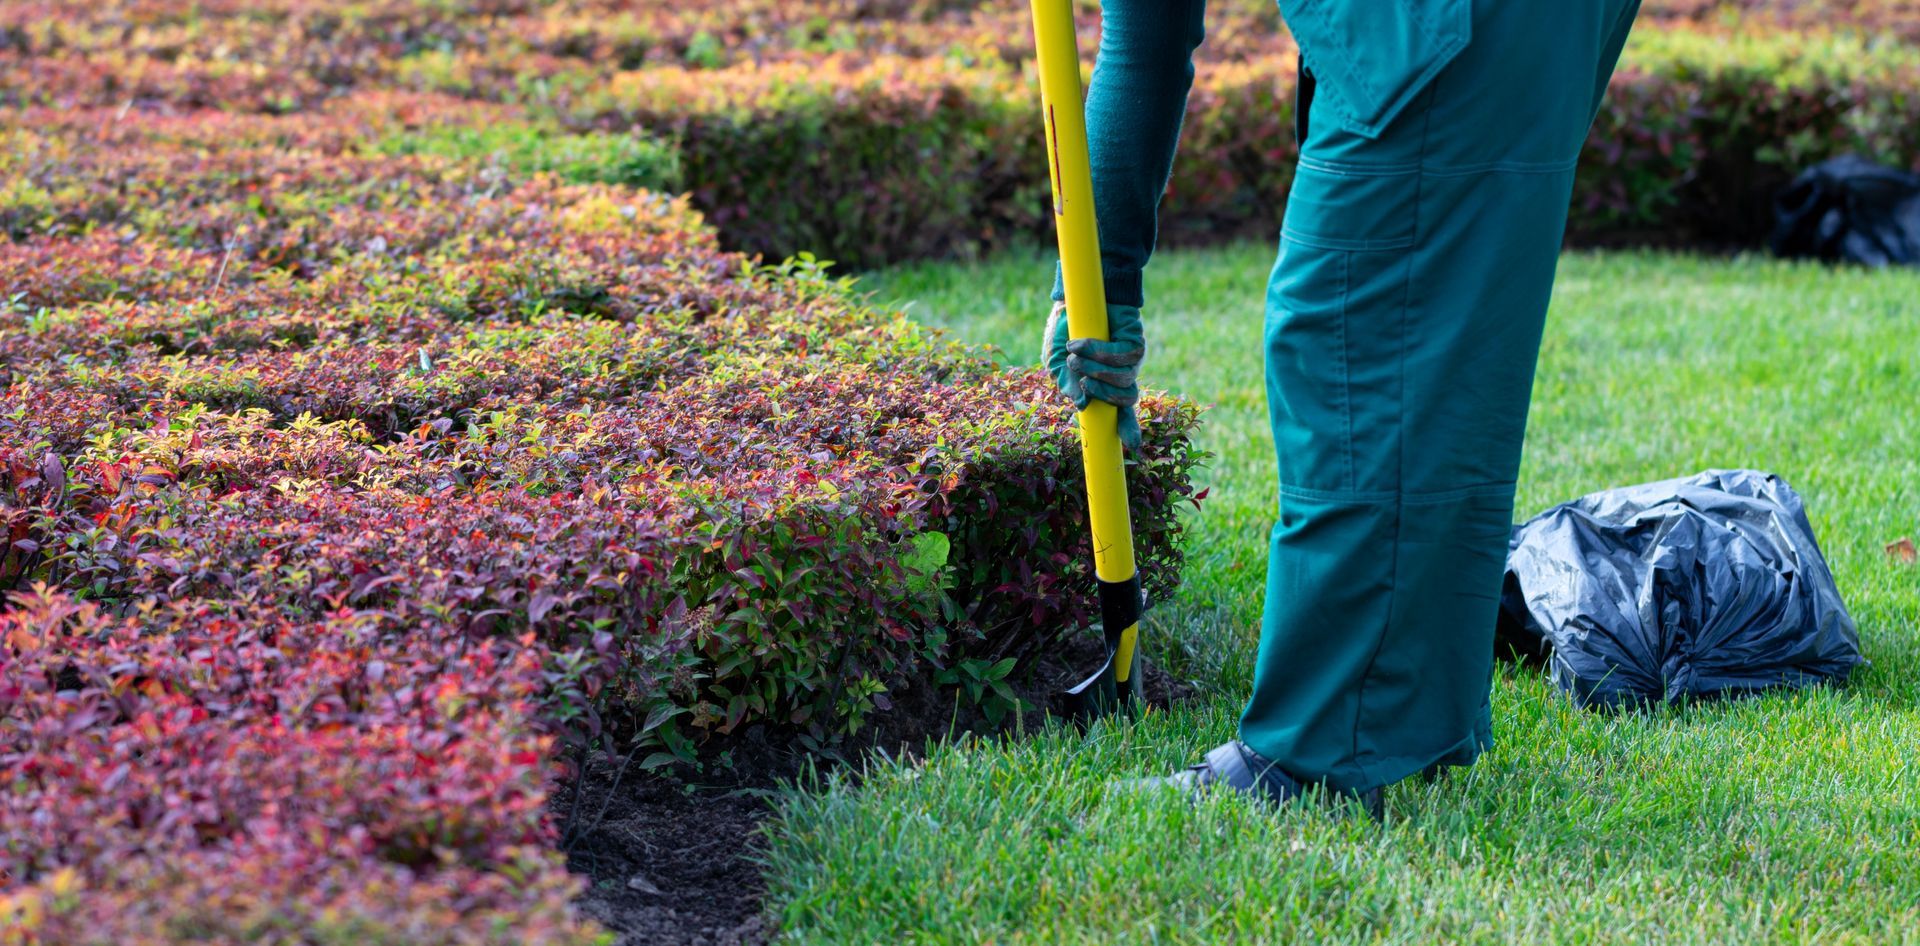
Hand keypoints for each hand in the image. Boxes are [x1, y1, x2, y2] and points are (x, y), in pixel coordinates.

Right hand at [1042, 301, 1145, 449]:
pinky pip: (1122, 355)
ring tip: (1074, 353)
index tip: (1133, 446)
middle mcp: (1123, 376)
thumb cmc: (1065, 333)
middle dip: (1100, 391)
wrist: (1074, 299)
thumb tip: (1081, 406)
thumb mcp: (1056, 362)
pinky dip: (1099, 351)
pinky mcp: (1135, 340)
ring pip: (1123, 378)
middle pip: (1125, 398)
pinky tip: (1081, 343)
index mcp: (1106, 386)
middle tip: (1079, 376)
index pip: (1121, 412)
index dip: (1129, 428)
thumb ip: (1066, 384)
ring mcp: (1132, 360)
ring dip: (1095, 368)